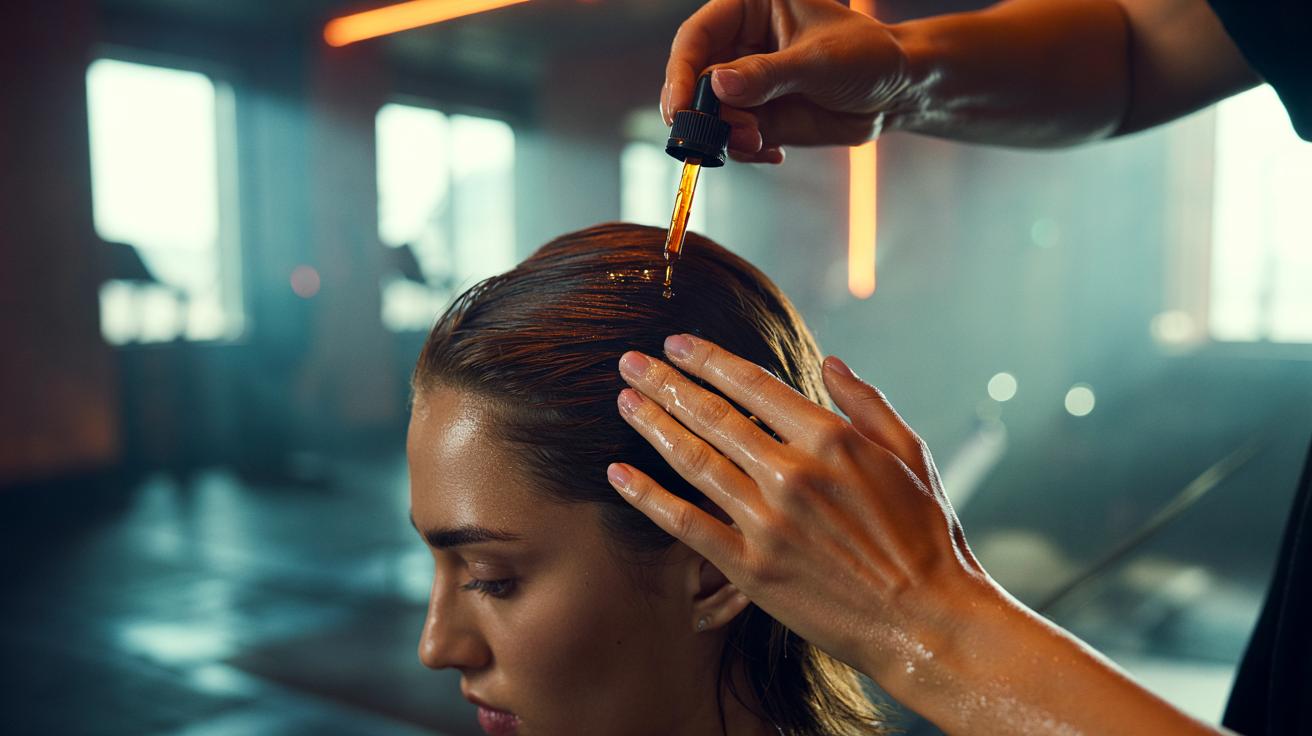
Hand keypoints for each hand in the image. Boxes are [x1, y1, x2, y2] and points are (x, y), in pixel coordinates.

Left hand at [608, 333, 985, 681]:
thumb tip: (831, 363)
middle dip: (665, 383)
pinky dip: (648, 497)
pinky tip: (619, 474)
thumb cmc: (926, 536)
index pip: (753, 385)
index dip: (708, 360)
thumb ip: (867, 403)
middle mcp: (792, 474)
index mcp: (831, 440)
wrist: (927, 620)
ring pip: (693, 461)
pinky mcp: (751, 568)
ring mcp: (767, 522)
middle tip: (630, 362)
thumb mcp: (910, 454)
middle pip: (712, 415)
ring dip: (652, 425)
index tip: (677, 344)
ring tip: (624, 401)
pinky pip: (686, 525)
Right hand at [662, 0, 911, 163]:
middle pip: (692, 80)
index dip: (680, 71)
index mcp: (749, 10)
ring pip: (709, 115)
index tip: (679, 107)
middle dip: (703, 114)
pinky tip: (772, 152)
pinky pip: (731, 138)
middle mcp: (740, 45)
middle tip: (719, 137)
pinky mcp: (757, 117)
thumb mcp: (819, 61)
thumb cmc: (867, 56)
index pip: (696, 37)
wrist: (897, 92)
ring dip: (725, 136)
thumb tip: (716, 88)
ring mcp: (746, 84)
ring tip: (758, 143)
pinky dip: (742, 151)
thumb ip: (768, 75)